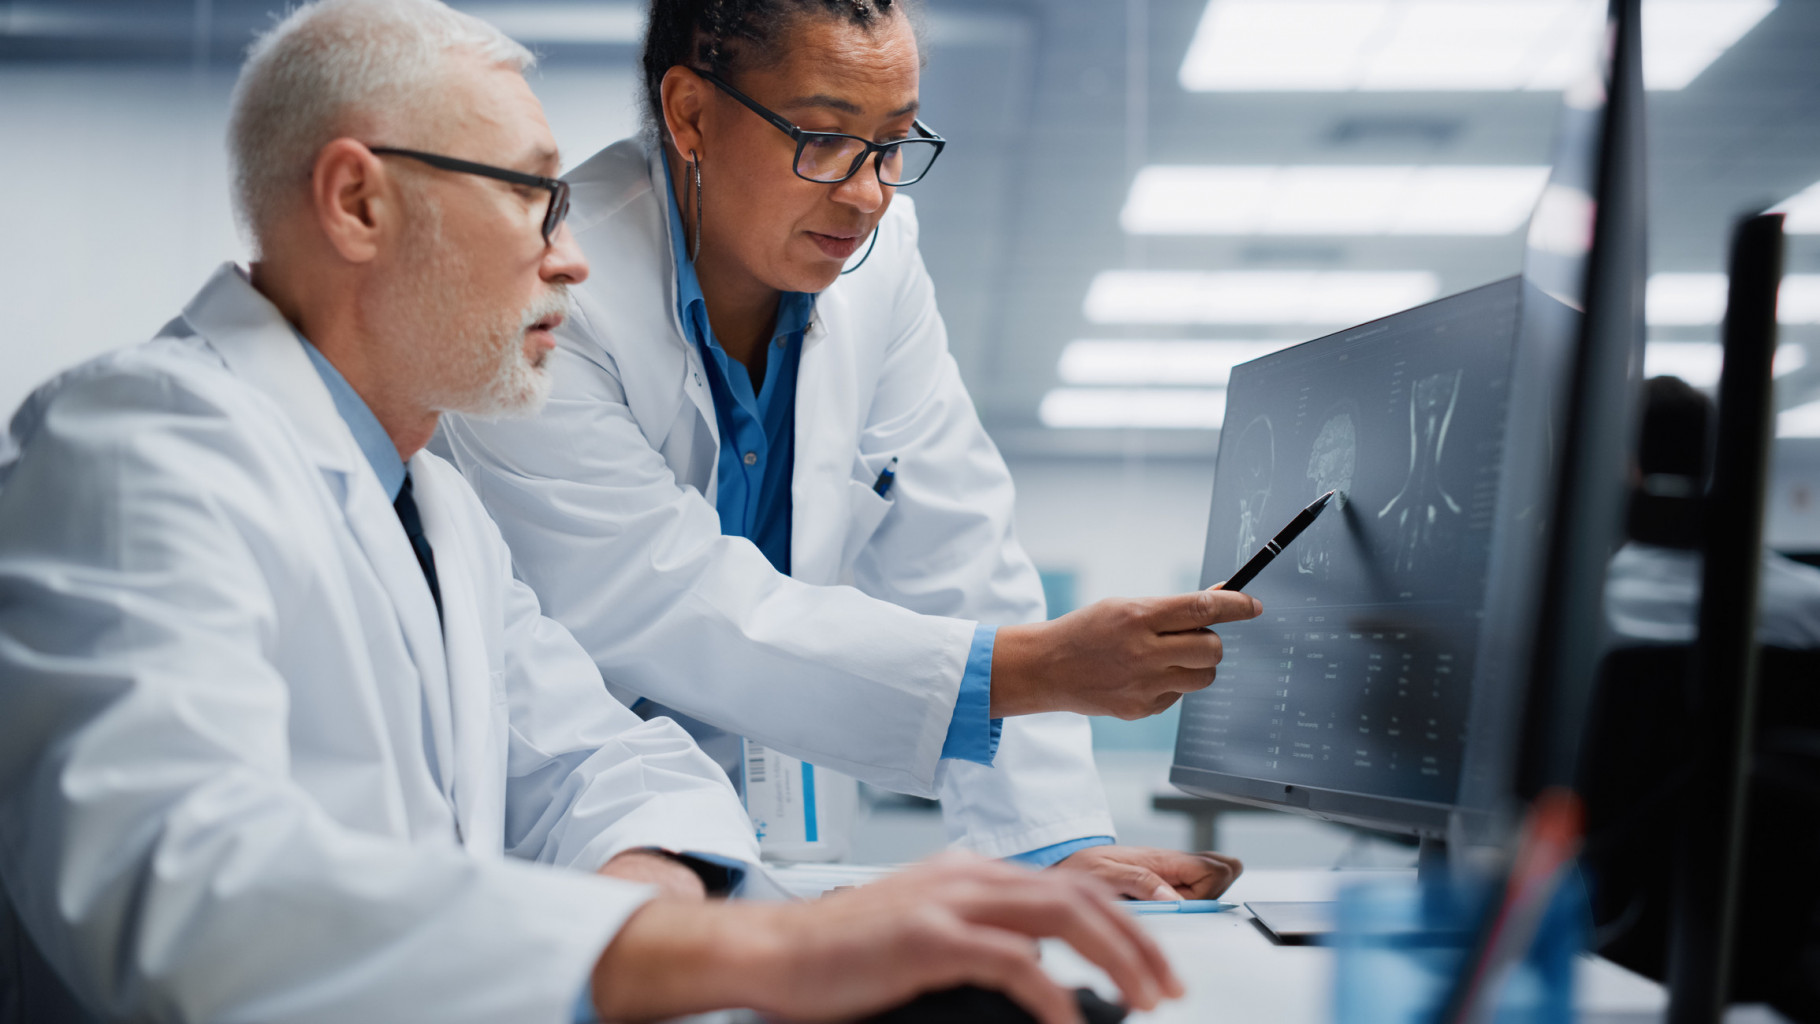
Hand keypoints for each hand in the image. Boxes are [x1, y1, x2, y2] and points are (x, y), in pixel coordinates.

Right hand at [589, 852, 1181, 1023]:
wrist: (770, 952)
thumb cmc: (837, 956)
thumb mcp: (922, 936)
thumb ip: (979, 941)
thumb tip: (1037, 975)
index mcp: (969, 872)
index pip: (1069, 883)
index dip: (1124, 919)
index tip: (1157, 960)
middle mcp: (966, 874)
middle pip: (1080, 894)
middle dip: (1138, 940)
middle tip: (1170, 987)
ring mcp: (948, 899)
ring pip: (1062, 915)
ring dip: (1116, 957)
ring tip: (1143, 999)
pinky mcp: (928, 935)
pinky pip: (1013, 960)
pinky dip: (1053, 993)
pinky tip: (1071, 1021)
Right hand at [991, 589, 1263, 718]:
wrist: (1047, 668)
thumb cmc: (1088, 631)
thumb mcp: (1124, 607)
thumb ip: (1171, 608)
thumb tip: (1219, 599)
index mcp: (1139, 617)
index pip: (1202, 608)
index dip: (1236, 606)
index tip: (1252, 605)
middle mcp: (1144, 651)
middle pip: (1212, 648)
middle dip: (1211, 641)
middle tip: (1192, 636)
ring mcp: (1144, 684)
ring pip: (1204, 676)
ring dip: (1198, 665)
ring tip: (1170, 657)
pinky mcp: (1142, 709)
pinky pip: (1179, 695)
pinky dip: (1172, 684)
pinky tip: (1143, 677)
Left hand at [1053, 844, 1242, 900]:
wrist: (1067, 865)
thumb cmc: (1082, 866)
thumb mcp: (1103, 874)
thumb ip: (1139, 882)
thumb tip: (1174, 898)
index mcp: (1164, 860)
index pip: (1216, 868)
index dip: (1211, 888)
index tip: (1185, 903)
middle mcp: (1173, 866)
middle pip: (1222, 876)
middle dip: (1210, 895)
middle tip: (1177, 905)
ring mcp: (1172, 875)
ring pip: (1212, 886)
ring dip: (1197, 901)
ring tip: (1164, 907)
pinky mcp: (1165, 885)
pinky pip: (1195, 892)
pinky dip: (1189, 902)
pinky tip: (1166, 908)